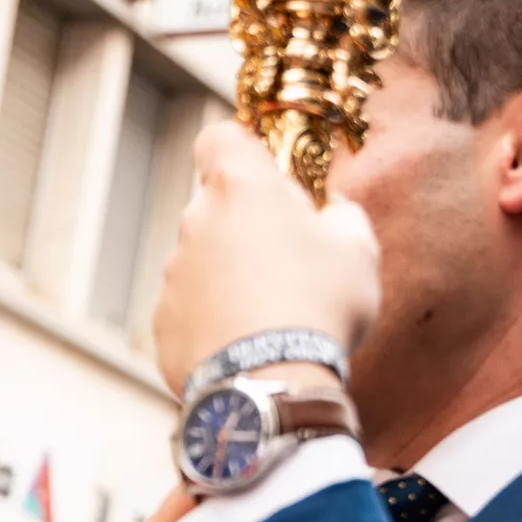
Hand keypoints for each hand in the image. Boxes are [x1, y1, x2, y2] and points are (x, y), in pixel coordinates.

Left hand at [151, 121, 380, 395]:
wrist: (270, 384)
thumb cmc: (319, 307)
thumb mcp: (357, 251)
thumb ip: (343, 216)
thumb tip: (334, 214)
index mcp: (240, 187)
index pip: (220, 138)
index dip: (241, 150)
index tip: (265, 172)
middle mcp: (196, 221)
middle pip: (215, 206)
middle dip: (245, 224)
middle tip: (287, 260)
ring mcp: (173, 274)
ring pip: (201, 261)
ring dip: (228, 276)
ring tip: (270, 315)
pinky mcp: (163, 323)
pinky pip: (190, 310)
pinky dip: (212, 321)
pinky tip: (247, 347)